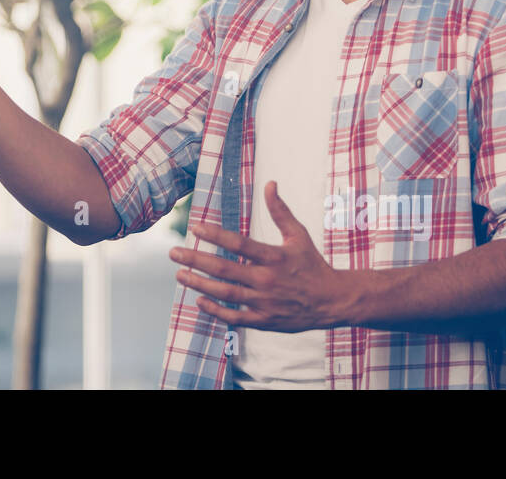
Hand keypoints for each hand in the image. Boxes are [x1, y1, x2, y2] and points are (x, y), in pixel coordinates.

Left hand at [168, 181, 350, 331]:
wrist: (333, 301)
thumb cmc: (313, 264)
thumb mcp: (298, 235)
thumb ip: (280, 211)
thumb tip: (270, 184)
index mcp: (274, 257)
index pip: (238, 243)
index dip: (215, 234)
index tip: (194, 226)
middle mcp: (267, 279)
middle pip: (224, 269)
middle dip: (196, 260)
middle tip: (173, 253)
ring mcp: (264, 302)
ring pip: (225, 293)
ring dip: (199, 285)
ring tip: (180, 275)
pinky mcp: (265, 321)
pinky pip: (235, 317)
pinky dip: (216, 311)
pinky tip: (199, 301)